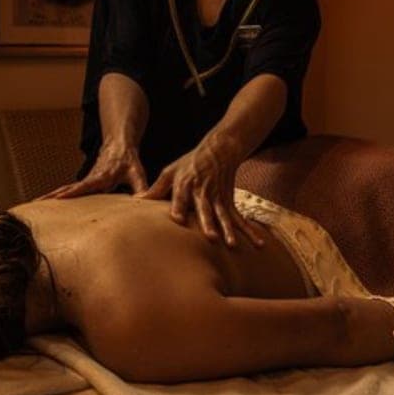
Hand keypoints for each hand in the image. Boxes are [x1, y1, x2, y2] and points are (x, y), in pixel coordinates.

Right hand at [39, 141, 148, 199]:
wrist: (119, 145)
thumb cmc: (128, 160)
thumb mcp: (137, 172)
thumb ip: (141, 187)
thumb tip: (142, 201)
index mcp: (101, 176)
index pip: (84, 186)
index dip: (72, 193)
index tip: (58, 198)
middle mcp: (89, 178)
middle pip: (67, 188)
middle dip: (51, 196)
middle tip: (34, 204)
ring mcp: (85, 181)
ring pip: (65, 189)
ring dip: (49, 198)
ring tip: (33, 207)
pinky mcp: (84, 183)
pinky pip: (68, 191)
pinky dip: (56, 197)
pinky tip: (46, 207)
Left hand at [136, 137, 264, 247]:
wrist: (219, 150)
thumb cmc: (189, 163)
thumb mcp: (170, 172)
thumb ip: (156, 189)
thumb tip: (136, 201)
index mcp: (185, 184)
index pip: (181, 197)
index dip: (179, 208)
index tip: (178, 220)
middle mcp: (202, 192)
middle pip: (205, 209)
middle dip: (208, 223)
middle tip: (210, 238)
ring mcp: (218, 197)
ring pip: (224, 215)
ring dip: (229, 230)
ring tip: (231, 244)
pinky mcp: (229, 201)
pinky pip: (239, 218)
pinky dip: (249, 231)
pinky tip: (258, 244)